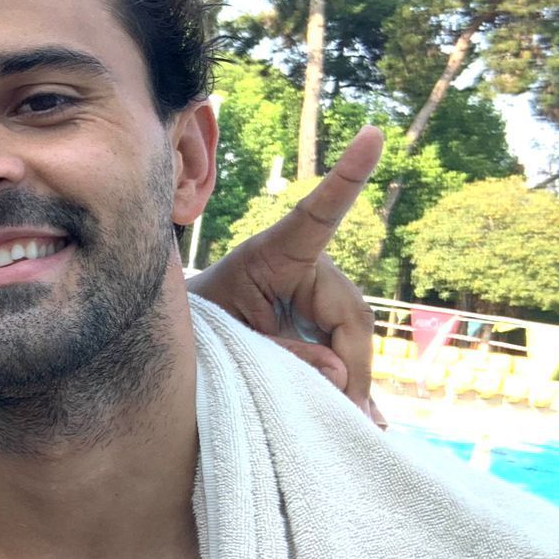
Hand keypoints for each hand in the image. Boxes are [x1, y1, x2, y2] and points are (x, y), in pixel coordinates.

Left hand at [188, 126, 385, 423]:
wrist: (186, 339)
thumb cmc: (199, 326)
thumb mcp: (230, 339)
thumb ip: (281, 355)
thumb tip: (340, 377)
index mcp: (276, 253)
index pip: (317, 214)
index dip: (346, 177)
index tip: (372, 136)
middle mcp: (307, 268)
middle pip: (350, 313)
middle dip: (351, 364)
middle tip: (347, 411)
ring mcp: (318, 296)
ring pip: (352, 339)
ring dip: (352, 380)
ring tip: (355, 423)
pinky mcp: (320, 325)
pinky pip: (345, 354)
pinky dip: (351, 386)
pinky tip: (368, 422)